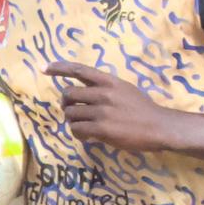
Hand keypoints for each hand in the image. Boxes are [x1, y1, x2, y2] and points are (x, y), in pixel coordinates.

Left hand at [49, 60, 174, 152]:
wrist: (159, 126)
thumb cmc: (143, 109)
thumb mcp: (124, 89)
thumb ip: (104, 88)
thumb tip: (84, 93)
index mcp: (109, 81)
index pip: (79, 70)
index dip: (59, 68)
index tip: (44, 69)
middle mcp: (103, 93)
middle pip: (68, 94)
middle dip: (66, 104)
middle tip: (72, 112)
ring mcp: (102, 111)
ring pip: (70, 114)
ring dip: (72, 121)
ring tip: (83, 126)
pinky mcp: (102, 129)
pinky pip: (77, 130)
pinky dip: (78, 133)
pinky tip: (86, 136)